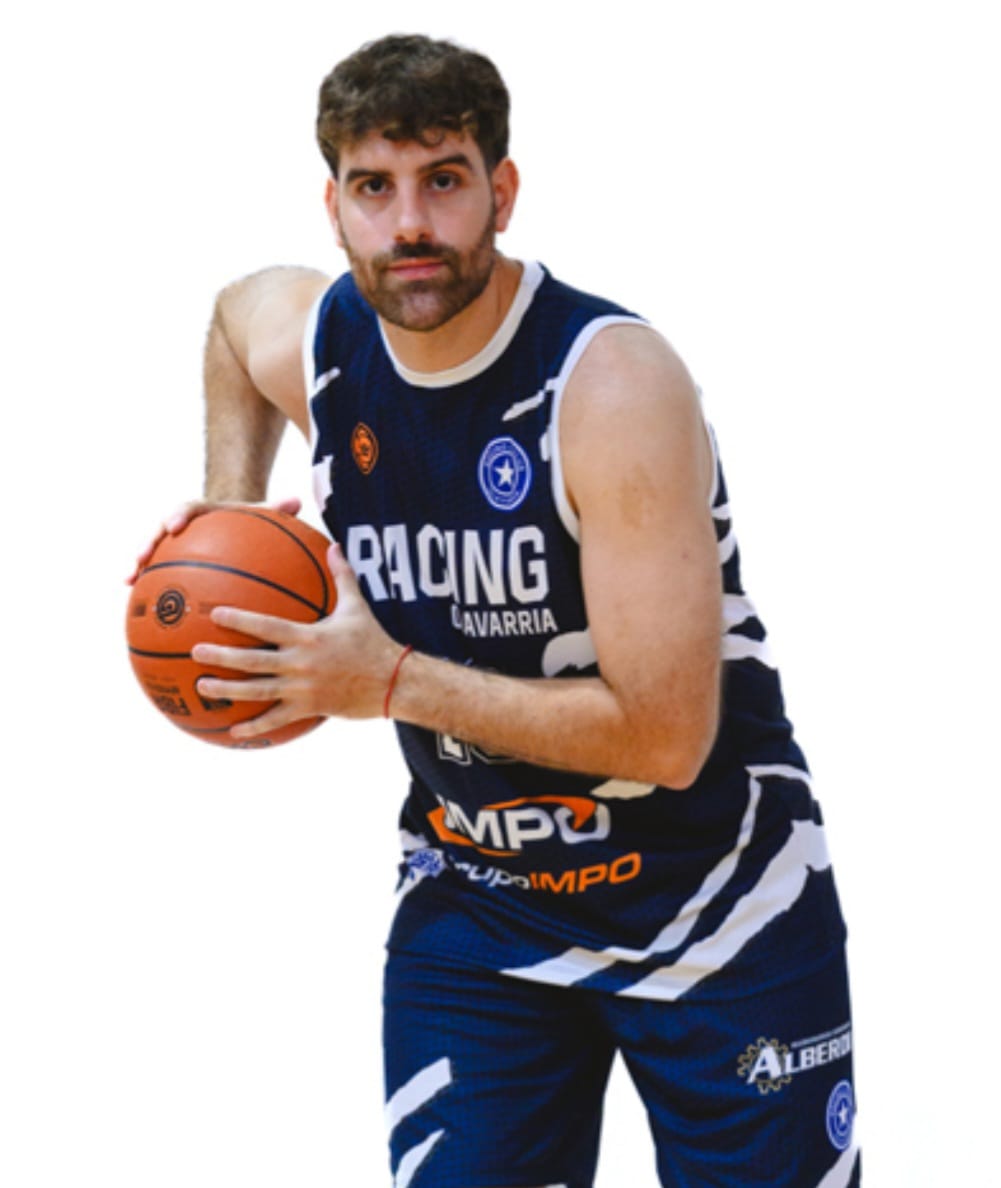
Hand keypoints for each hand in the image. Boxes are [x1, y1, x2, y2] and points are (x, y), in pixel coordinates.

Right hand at [126, 496, 302, 583]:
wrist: (234, 527)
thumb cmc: (251, 523)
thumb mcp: (263, 515)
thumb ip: (277, 509)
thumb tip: (297, 500)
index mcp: (205, 512)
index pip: (189, 508)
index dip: (179, 515)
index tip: (175, 526)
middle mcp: (185, 526)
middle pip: (161, 530)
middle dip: (149, 542)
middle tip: (142, 556)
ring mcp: (175, 543)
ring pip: (152, 551)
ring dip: (138, 564)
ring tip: (129, 580)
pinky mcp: (172, 561)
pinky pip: (157, 573)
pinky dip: (147, 586)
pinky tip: (140, 606)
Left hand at [191, 543, 406, 738]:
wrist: (393, 682)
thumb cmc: (374, 641)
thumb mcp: (358, 607)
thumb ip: (342, 576)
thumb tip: (334, 546)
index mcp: (308, 637)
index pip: (267, 626)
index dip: (240, 619)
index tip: (215, 613)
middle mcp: (301, 664)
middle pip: (253, 661)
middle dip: (221, 656)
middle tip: (195, 651)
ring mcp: (303, 689)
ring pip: (257, 691)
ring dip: (227, 690)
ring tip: (201, 687)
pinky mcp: (308, 708)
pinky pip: (276, 719)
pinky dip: (254, 726)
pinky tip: (232, 731)